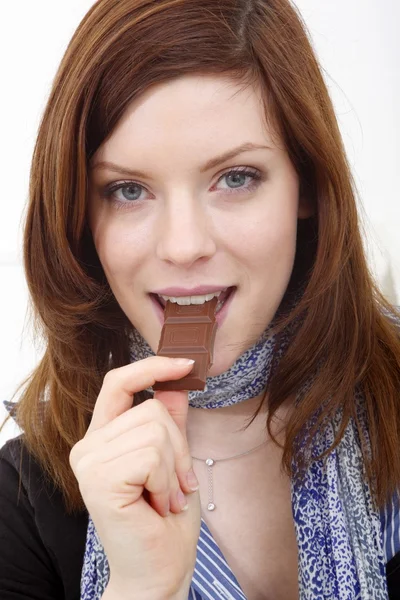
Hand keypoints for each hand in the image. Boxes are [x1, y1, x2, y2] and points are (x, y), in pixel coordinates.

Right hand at [69, 356, 200, 598]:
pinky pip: (152, 454)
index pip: (119, 382)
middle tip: (175, 484)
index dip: (152, 367)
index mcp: (103, 437)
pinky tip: (158, 505)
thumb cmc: (166, 519)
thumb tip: (177, 381)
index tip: (186, 363)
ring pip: (154, 429)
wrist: (160, 570)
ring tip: (165, 497)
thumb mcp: (174, 458)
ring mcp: (88, 461)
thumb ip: (170, 420)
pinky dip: (167, 480)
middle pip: (151, 409)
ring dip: (174, 468)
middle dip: (178, 447)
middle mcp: (88, 445)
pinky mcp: (98, 478)